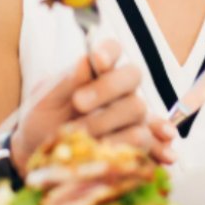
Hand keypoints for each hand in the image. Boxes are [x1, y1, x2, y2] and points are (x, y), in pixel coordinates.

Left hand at [12, 38, 171, 170]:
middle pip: (131, 77)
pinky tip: (166, 155)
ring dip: (110, 122)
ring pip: (137, 109)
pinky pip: (153, 141)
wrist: (38, 154)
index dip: (109, 52)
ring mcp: (130, 116)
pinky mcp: (135, 144)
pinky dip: (160, 146)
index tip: (97, 60)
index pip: (113, 49)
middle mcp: (118, 90)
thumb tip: (87, 60)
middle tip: (78, 103)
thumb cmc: (41, 119)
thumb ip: (66, 81)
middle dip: (106, 89)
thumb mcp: (45, 99)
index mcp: (96, 71)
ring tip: (85, 137)